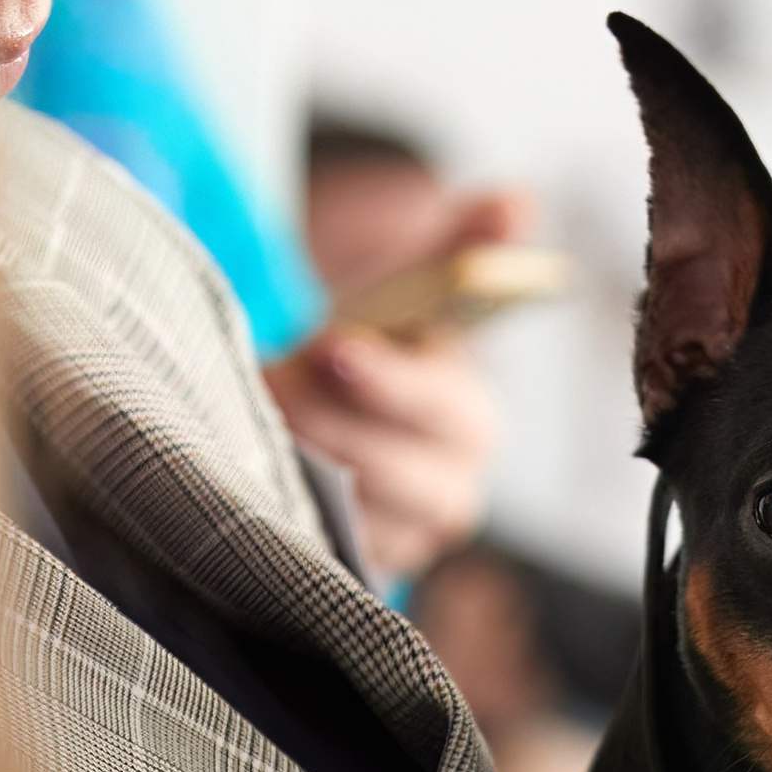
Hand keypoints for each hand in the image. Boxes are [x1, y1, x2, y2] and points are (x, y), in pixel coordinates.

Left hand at [269, 189, 531, 588]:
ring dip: (304, 471)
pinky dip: (289, 522)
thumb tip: (518, 200)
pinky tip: (253, 483)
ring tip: (254, 426)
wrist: (335, 425)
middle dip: (331, 427)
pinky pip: (326, 557)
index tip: (330, 346)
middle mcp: (451, 489)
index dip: (392, 383)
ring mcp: (404, 540)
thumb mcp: (408, 296)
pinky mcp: (359, 571)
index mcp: (471, 421)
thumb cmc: (376, 354)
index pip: (447, 411)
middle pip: (401, 476)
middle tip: (270, 384)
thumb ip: (457, 248)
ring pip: (359, 517)